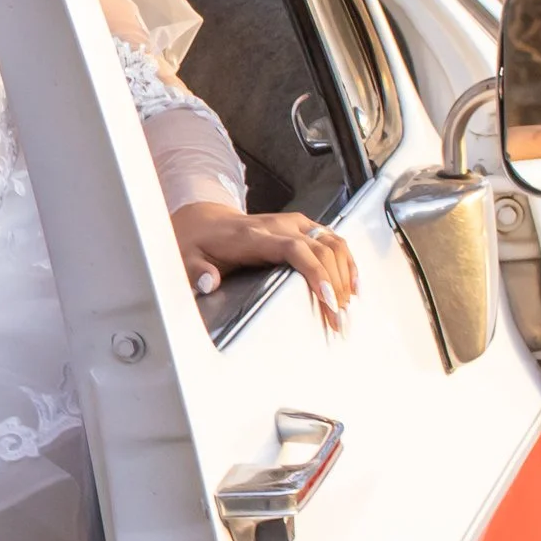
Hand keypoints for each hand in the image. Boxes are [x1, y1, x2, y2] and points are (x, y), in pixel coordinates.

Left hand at [169, 201, 358, 332]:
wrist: (203, 223)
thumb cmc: (199, 244)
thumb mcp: (187, 258)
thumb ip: (197, 271)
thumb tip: (210, 282)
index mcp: (253, 236)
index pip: (294, 248)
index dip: (315, 271)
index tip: (328, 298)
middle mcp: (278, 226)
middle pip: (320, 248)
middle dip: (335, 283)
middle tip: (339, 317)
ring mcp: (293, 224)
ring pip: (332, 241)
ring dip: (346, 273)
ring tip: (349, 305)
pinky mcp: (302, 227)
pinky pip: (333, 240)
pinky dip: (347, 261)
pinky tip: (352, 284)